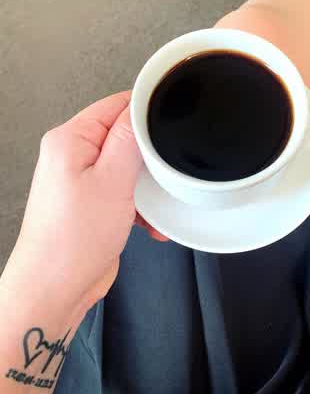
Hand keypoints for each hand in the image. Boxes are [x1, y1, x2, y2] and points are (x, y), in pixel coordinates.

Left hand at [3, 92, 166, 318]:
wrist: (57, 288)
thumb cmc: (72, 240)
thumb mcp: (112, 180)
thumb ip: (128, 139)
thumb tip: (141, 108)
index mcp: (69, 140)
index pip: (115, 105)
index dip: (145, 113)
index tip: (169, 125)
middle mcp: (72, 156)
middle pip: (124, 137)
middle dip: (148, 157)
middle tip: (161, 173)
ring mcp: (82, 180)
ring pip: (128, 167)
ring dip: (147, 186)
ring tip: (153, 204)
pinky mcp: (93, 202)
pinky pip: (124, 191)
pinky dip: (139, 205)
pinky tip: (148, 223)